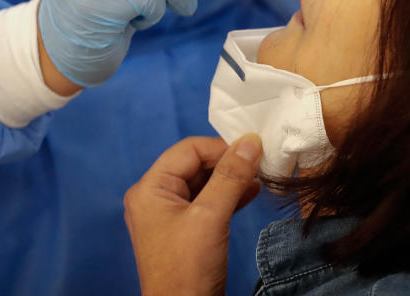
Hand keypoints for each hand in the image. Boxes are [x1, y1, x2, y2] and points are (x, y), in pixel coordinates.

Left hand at [124, 135, 262, 295]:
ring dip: (231, 179)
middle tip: (259, 162)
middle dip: (228, 163)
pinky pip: (206, 202)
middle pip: (195, 164)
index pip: (188, 150)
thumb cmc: (188, 268)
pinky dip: (228, 195)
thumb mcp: (211, 216)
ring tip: (259, 176)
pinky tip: (251, 191)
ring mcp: (168, 215)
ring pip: (203, 183)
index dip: (221, 147)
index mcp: (150, 188)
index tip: (253, 150)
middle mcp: (154, 197)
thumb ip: (230, 176)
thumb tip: (250, 141)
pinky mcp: (184, 231)